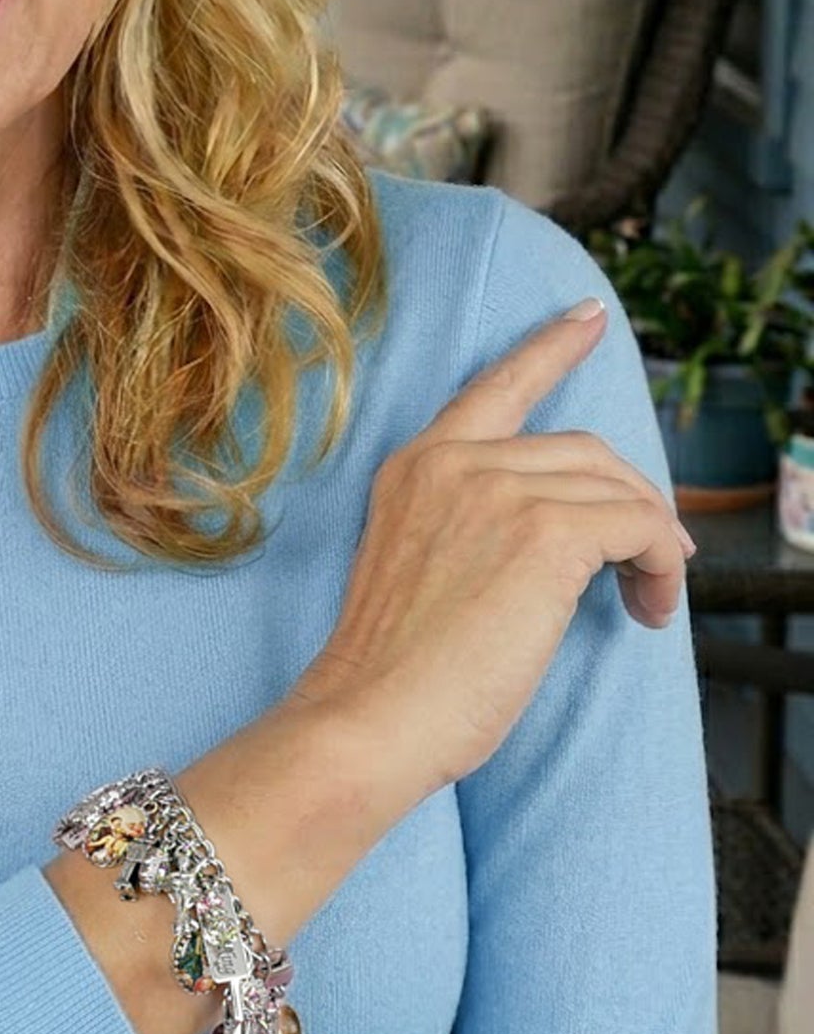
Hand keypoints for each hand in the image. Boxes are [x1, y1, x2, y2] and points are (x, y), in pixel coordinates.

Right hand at [286, 299, 694, 799]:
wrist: (371, 714)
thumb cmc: (394, 669)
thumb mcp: (420, 565)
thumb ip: (472, 524)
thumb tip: (569, 531)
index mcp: (414, 466)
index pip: (494, 387)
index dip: (550, 348)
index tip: (588, 319)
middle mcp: (452, 462)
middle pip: (583, 448)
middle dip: (630, 500)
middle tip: (651, 562)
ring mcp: (496, 490)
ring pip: (620, 488)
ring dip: (652, 543)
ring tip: (646, 596)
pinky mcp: (545, 532)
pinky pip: (642, 527)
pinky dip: (662, 566)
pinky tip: (646, 607)